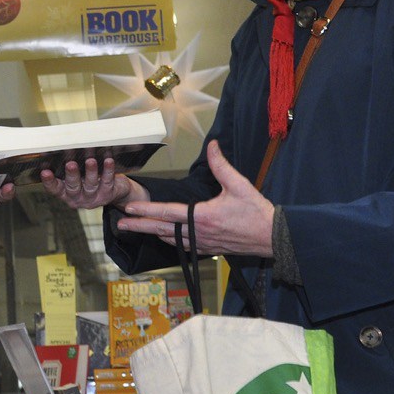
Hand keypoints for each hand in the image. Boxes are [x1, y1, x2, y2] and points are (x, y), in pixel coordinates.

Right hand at [39, 157, 147, 209]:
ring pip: (90, 184)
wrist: (114, 192)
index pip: (55, 188)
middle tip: (70, 164)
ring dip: (90, 171)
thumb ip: (66, 165)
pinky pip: (107, 181)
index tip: (44, 172)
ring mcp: (92, 198)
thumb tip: (56, 146)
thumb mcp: (76, 175)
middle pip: (73, 187)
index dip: (49, 181)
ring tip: (90, 161)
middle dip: (72, 175)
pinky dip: (108, 170)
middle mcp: (77, 197)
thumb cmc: (89, 178)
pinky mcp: (107, 194)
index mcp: (66, 193)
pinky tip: (108, 161)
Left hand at [117, 141, 274, 256]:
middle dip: (139, 227)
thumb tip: (212, 144)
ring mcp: (202, 243)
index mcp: (202, 216)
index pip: (167, 212)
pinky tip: (164, 236)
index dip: (146, 210)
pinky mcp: (209, 249)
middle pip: (161, 229)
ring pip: (170, 239)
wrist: (273, 237)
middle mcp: (198, 232)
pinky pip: (182, 246)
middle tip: (120, 225)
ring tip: (136, 229)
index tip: (128, 209)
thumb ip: (221, 165)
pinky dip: (169, 240)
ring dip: (152, 233)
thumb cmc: (256, 212)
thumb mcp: (239, 184)